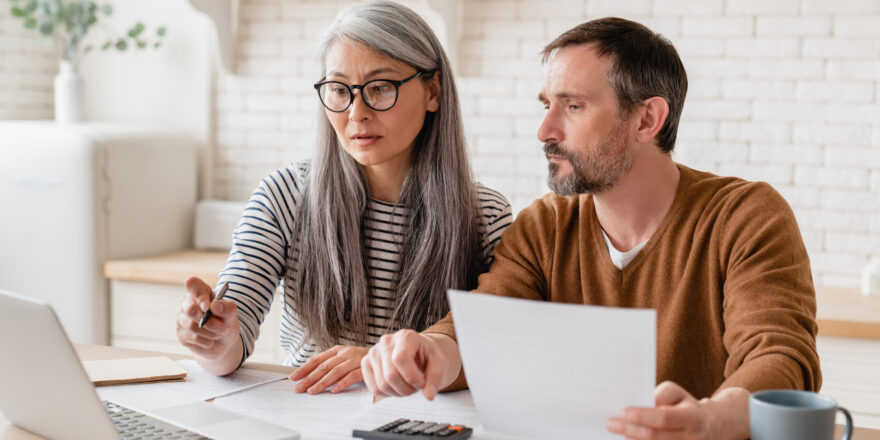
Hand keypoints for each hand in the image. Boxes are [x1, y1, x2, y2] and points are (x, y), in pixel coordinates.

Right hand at [176, 277, 240, 361]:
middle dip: (209, 322)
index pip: (192, 283)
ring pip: (191, 325)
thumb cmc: (225, 322)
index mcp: (201, 292)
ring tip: (219, 333)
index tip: (208, 307)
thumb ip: (227, 307)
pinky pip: (192, 337)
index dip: (199, 295)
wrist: (223, 342)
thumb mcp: (231, 314)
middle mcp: (187, 303)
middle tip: (223, 328)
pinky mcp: (181, 334)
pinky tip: (211, 340)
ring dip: (211, 332)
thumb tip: (215, 306)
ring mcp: (182, 319)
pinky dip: (206, 341)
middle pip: (189, 308)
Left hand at [290, 345, 367, 393]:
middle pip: (323, 367)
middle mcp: (344, 353)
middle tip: (299, 388)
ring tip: (312, 391)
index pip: (317, 359)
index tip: (293, 377)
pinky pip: (351, 376)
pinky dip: (342, 383)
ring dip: (322, 382)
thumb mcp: (343, 358)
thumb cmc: (359, 360)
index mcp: (337, 350)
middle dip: (309, 378)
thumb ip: (329, 364)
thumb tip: (309, 376)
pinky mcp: (364, 368)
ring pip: (335, 372)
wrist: (382, 355)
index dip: (304, 368)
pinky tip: (334, 390)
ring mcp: (354, 360)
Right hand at [361, 329, 451, 399]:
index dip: (411, 377)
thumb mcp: (439, 364)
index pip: (400, 359)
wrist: (417, 353)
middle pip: (390, 375)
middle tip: (416, 387)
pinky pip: (374, 389)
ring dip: (398, 393)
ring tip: (408, 386)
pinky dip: (388, 394)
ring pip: (382, 385)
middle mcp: (386, 341)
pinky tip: (397, 386)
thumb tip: (429, 395)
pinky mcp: (366, 364)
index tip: (421, 382)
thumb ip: (435, 379)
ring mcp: (373, 352)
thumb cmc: (427, 356)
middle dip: (407, 389)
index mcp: (405, 336)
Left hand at [606, 381, 749, 439]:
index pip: (664, 418)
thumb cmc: (683, 405)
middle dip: (630, 430)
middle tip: (610, 423)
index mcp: (692, 417)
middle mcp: (692, 438)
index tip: (622, 412)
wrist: (706, 426)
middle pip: (655, 437)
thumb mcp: (676, 392)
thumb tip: (639, 404)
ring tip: (616, 433)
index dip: (642, 416)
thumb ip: (659, 395)